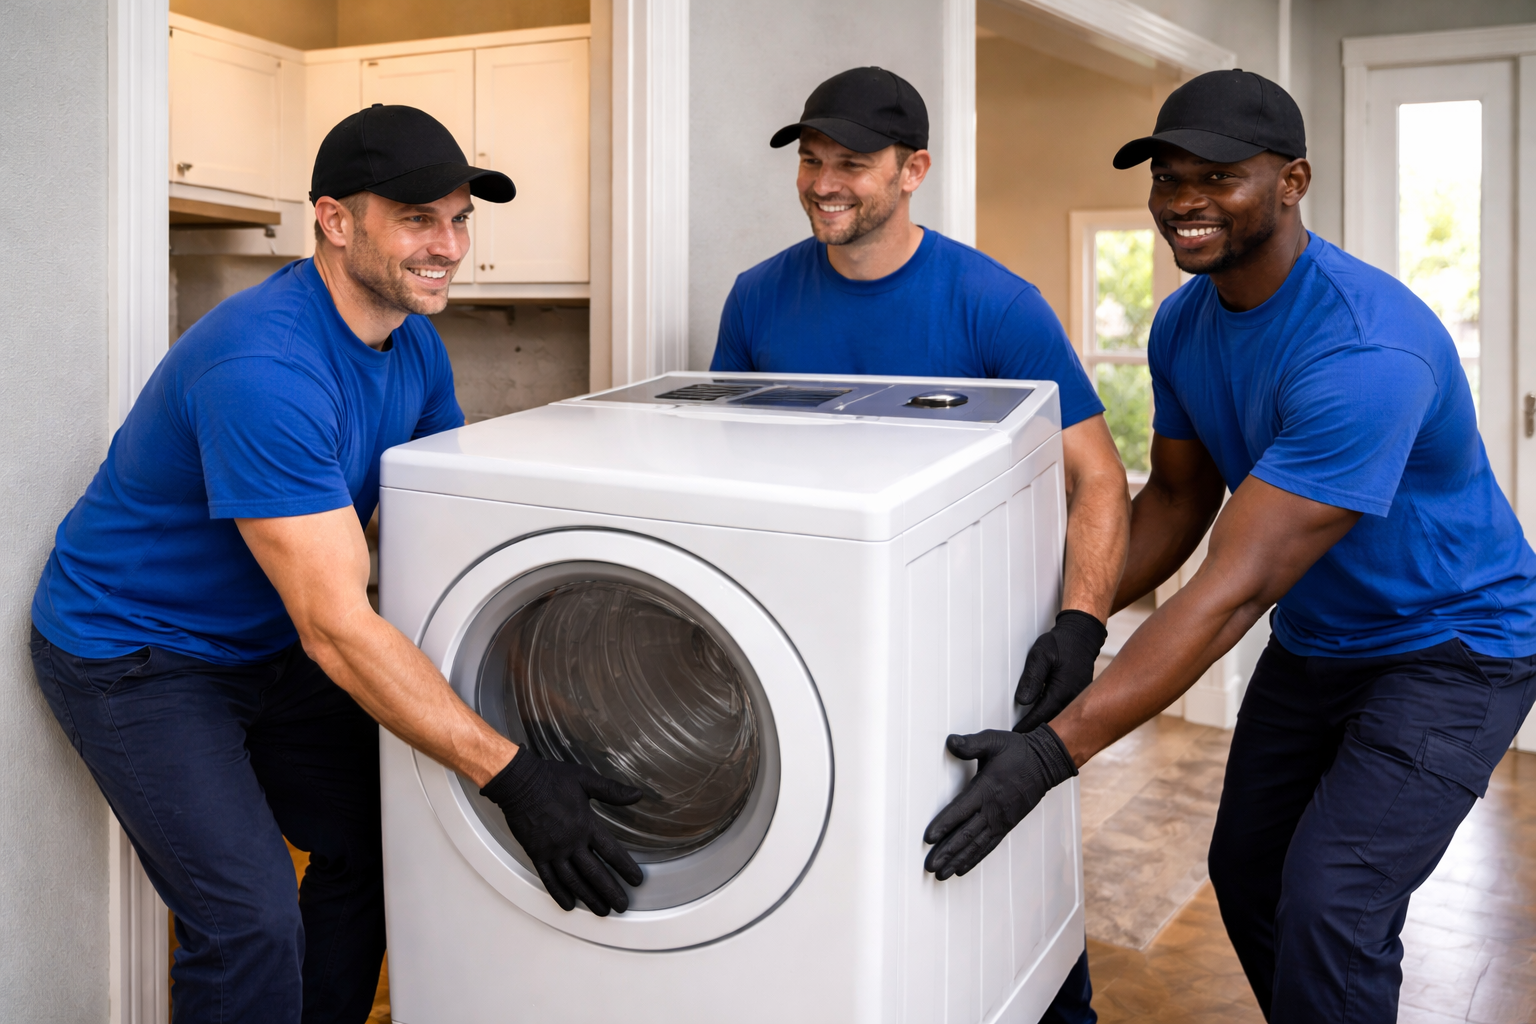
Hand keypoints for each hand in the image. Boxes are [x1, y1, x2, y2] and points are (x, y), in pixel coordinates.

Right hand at [481, 748, 644, 915]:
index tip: (636, 881)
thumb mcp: (586, 780)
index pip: (611, 852)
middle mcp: (571, 842)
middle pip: (595, 873)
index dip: (626, 868)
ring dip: (589, 897)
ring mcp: (553, 851)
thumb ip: (612, 791)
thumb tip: (638, 794)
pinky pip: (549, 879)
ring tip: (601, 910)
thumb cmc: (552, 779)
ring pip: (574, 881)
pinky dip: (559, 894)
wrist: (520, 783)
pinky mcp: (537, 855)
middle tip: (621, 906)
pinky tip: (569, 904)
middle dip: (610, 891)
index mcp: (586, 825)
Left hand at [923, 727, 1077, 879]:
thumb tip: (951, 741)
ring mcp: (1000, 821)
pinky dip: (974, 859)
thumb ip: (971, 744)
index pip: (961, 810)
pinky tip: (961, 868)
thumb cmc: (1018, 752)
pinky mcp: (1006, 826)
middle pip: (966, 835)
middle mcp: (993, 810)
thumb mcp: (994, 741)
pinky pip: (988, 846)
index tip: (929, 838)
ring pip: (976, 846)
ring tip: (941, 874)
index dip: (944, 824)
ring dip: (957, 860)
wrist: (1046, 764)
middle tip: (930, 866)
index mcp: (986, 789)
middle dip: (947, 852)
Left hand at [1013, 610, 1106, 732]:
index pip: (1041, 717)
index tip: (1015, 735)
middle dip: (1036, 733)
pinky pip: (1067, 714)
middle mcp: (1073, 699)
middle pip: (1053, 724)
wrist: (1082, 636)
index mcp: (1062, 691)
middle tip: (1020, 743)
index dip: (1026, 727)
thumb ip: (1031, 678)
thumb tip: (1022, 701)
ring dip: (1048, 729)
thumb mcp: (1040, 655)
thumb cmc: (1062, 643)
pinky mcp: (1079, 698)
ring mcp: (1078, 700)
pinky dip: (1056, 720)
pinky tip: (1046, 724)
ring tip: (1030, 738)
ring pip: (1061, 721)